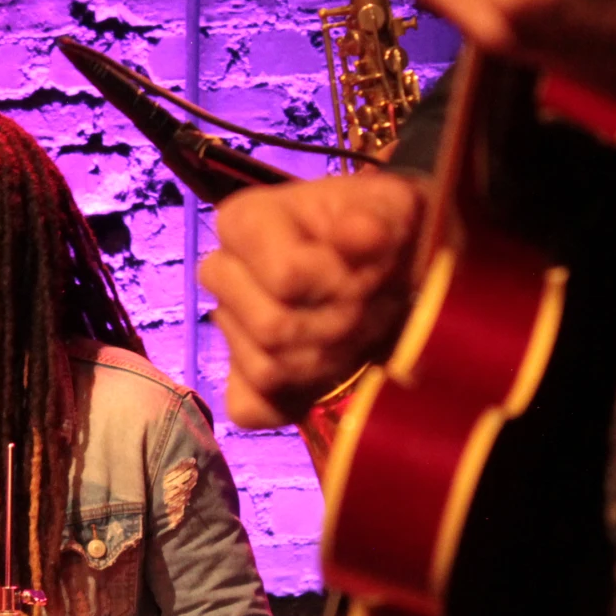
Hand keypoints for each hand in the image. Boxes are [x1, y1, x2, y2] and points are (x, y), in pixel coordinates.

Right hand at [199, 171, 422, 428]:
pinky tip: (327, 380)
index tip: (371, 271)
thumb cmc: (381, 230)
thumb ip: (377, 215)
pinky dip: (288, 404)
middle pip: (272, 327)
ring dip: (329, 359)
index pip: (284, 275)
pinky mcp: (240, 377)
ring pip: (267, 369)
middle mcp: (222, 273)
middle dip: (337, 324)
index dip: (335, 283)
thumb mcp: (392, 208)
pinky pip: (246, 408)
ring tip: (359, 331)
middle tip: (370, 306)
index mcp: (244, 222)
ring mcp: (227, 327)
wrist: (387, 266)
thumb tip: (359, 235)